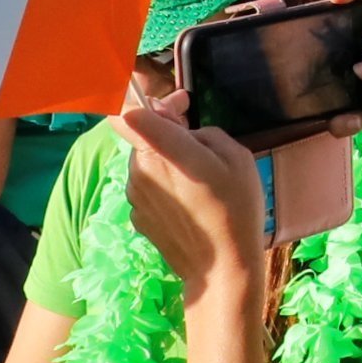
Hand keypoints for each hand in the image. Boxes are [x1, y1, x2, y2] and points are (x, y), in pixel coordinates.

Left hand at [113, 96, 270, 300]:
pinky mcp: (136, 215)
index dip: (131, 93)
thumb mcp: (234, 157)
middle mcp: (140, 170)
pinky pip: (147, 186)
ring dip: (164, 158)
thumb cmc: (236, 208)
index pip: (125, 112)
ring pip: (144, 160)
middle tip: (194, 130)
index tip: (155, 93)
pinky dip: (163, 184)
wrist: (221, 270)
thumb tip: (174, 125)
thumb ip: (200, 132)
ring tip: (199, 175)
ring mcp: (134, 195)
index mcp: (163, 151)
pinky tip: (190, 200)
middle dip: (162, 126)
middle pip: (139, 133)